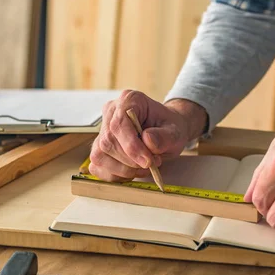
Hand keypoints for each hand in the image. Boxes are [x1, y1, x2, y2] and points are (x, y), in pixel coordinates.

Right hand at [89, 90, 207, 181]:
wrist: (166, 132)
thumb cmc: (169, 128)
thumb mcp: (176, 131)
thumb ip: (165, 136)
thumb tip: (148, 140)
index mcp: (129, 100)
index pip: (119, 124)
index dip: (131, 146)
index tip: (148, 161)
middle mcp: (111, 112)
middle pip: (108, 142)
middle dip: (131, 160)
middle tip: (152, 163)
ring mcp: (102, 130)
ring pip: (100, 156)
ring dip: (124, 169)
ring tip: (145, 167)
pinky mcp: (99, 147)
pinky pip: (98, 166)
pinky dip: (116, 175)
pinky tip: (132, 171)